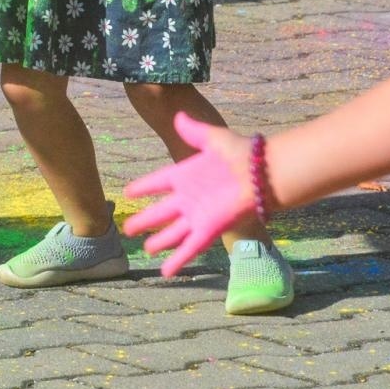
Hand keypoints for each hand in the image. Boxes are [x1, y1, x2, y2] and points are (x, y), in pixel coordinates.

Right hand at [122, 113, 256, 275]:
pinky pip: (189, 247)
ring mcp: (197, 215)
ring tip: (146, 250)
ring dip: (159, 242)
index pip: (158, 182)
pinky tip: (165, 272)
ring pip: (172, 232)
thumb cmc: (240, 152)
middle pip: (160, 212)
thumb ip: (194, 131)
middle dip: (145, 221)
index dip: (144, 187)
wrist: (261, 174)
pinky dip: (177, 260)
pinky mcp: (208, 229)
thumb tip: (179, 116)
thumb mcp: (213, 138)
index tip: (129, 192)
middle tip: (127, 229)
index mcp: (186, 174)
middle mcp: (189, 197)